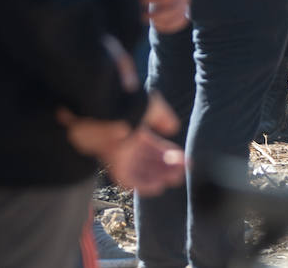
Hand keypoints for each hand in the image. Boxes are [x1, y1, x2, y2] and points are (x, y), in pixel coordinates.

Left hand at [58, 93, 183, 195]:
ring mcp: (121, 155)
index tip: (186, 161)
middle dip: (167, 169)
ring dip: (158, 178)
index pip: (157, 149)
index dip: (172, 156)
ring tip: (173, 179)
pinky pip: (127, 178)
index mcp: (138, 133)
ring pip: (141, 172)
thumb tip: (173, 129)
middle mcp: (129, 146)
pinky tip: (157, 186)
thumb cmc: (127, 102)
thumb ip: (163, 117)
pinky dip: (142, 184)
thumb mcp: (151, 106)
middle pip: (150, 162)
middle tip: (181, 174)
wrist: (101, 105)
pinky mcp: (112, 162)